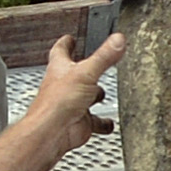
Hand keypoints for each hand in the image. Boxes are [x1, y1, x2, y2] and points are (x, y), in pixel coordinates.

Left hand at [31, 27, 122, 141]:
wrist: (52, 132)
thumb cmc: (57, 102)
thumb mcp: (86, 73)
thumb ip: (104, 56)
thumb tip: (118, 39)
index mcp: (60, 69)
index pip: (61, 51)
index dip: (66, 43)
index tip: (69, 38)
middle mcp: (64, 86)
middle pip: (75, 74)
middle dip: (85, 70)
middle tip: (94, 64)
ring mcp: (71, 105)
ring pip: (85, 97)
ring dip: (95, 95)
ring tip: (103, 93)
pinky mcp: (80, 122)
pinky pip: (94, 122)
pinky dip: (103, 123)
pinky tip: (109, 123)